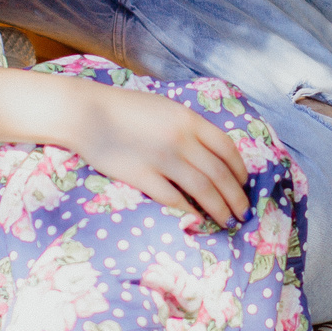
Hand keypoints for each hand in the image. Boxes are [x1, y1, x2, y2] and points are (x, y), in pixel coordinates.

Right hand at [63, 88, 251, 228]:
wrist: (87, 112)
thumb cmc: (126, 109)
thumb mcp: (166, 108)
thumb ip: (190, 127)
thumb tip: (212, 152)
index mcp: (189, 120)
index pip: (227, 149)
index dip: (240, 171)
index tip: (244, 185)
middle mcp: (181, 139)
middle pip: (220, 174)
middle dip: (236, 197)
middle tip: (243, 214)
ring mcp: (162, 159)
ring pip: (202, 190)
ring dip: (219, 209)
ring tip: (227, 222)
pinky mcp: (142, 176)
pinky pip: (173, 199)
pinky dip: (188, 211)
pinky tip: (195, 220)